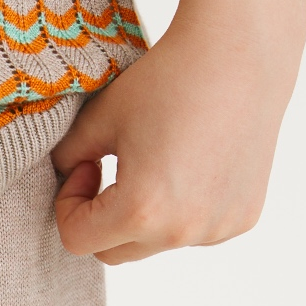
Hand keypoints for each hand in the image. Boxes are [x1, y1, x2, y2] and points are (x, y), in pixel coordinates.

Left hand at [48, 0, 305, 264]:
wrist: (240, 54)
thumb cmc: (167, 78)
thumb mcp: (99, 119)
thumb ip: (66, 158)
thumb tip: (63, 178)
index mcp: (142, 211)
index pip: (79, 240)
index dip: (69, 204)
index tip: (85, 165)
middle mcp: (184, 231)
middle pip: (116, 251)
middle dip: (101, 218)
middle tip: (110, 167)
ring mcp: (218, 229)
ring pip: (155, 243)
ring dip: (142, 217)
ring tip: (154, 162)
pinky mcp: (241, 219)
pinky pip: (192, 231)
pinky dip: (180, 210)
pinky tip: (191, 164)